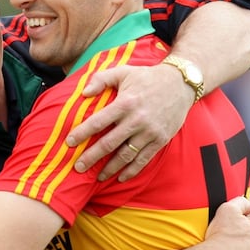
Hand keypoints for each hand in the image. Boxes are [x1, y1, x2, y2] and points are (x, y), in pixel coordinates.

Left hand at [65, 63, 192, 181]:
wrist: (180, 83)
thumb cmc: (147, 77)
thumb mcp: (123, 72)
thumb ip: (101, 79)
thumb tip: (83, 92)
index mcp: (125, 103)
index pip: (98, 121)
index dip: (82, 133)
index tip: (69, 142)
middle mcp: (137, 120)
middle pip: (109, 143)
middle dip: (91, 157)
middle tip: (78, 167)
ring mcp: (149, 132)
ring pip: (126, 155)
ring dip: (110, 168)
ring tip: (97, 176)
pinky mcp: (160, 140)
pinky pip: (144, 159)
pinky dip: (132, 171)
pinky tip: (121, 177)